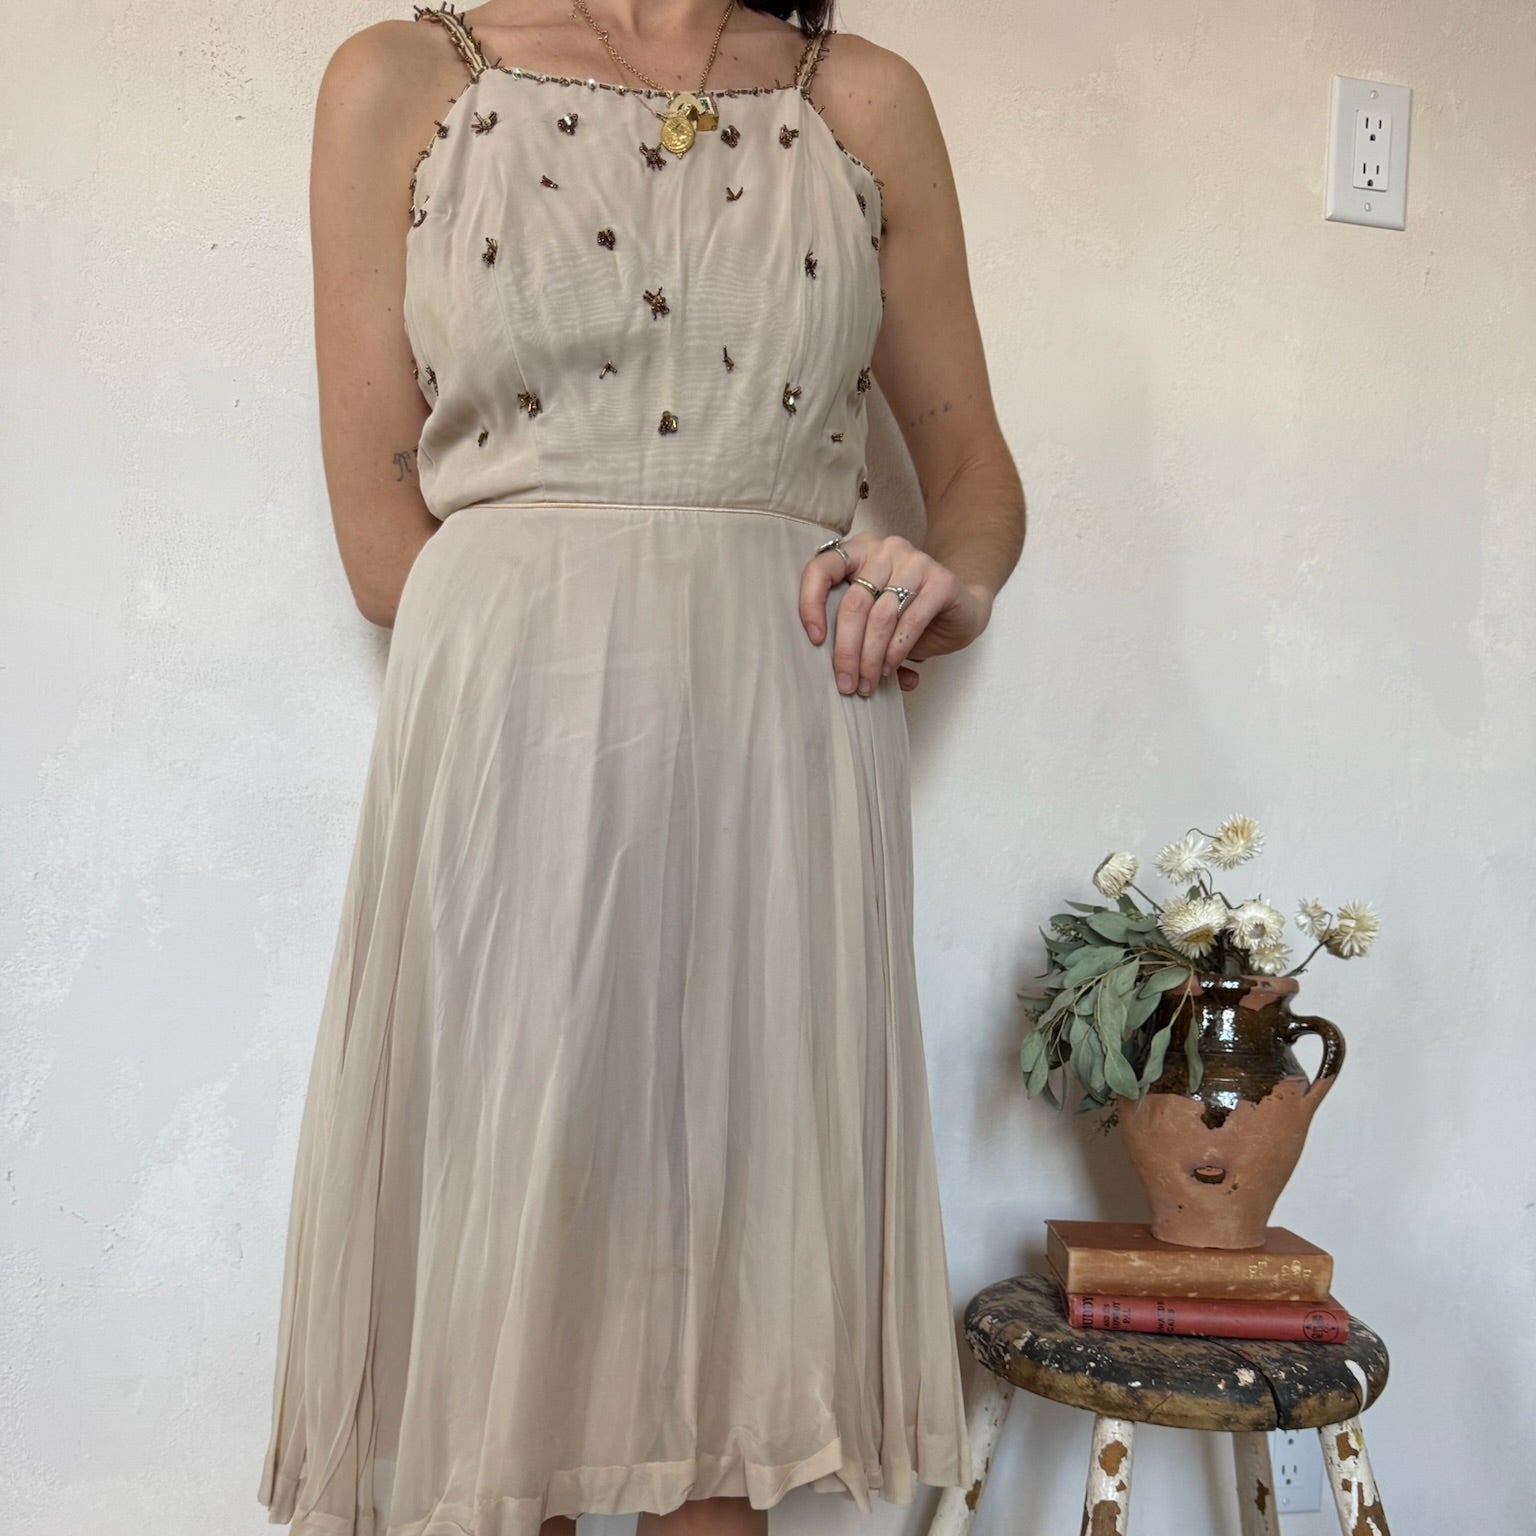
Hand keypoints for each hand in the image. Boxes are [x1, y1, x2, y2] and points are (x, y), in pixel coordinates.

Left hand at [799, 531, 992, 695]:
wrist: (961, 606)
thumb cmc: (907, 614)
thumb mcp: (873, 619)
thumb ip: (854, 634)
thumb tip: (839, 672)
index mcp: (858, 552)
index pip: (821, 569)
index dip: (810, 604)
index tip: (815, 640)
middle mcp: (885, 550)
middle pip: (854, 603)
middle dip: (846, 650)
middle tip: (846, 683)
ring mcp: (915, 561)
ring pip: (881, 616)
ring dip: (871, 657)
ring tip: (867, 684)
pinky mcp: (941, 580)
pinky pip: (910, 620)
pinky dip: (896, 651)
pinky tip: (890, 669)